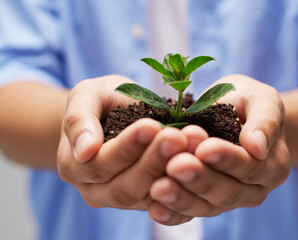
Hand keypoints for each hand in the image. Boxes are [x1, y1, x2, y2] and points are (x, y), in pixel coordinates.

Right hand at [57, 75, 187, 209]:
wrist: (118, 112)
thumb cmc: (102, 101)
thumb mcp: (87, 96)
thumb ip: (79, 120)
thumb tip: (84, 151)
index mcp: (75, 167)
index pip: (99, 165)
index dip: (126, 148)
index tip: (150, 126)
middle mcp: (96, 190)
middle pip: (124, 188)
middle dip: (153, 162)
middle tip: (178, 137)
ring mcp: (123, 198)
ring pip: (147, 196)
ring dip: (171, 172)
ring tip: (192, 145)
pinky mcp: (147, 199)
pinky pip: (166, 200)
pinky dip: (183, 182)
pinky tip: (198, 160)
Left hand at [148, 75, 289, 224]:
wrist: (231, 113)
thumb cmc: (246, 102)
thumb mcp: (261, 100)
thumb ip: (265, 120)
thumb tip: (257, 147)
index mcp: (271, 165)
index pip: (250, 166)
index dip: (227, 159)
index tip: (204, 148)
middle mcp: (252, 189)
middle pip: (227, 191)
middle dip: (200, 179)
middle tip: (176, 166)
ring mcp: (227, 199)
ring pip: (207, 206)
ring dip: (182, 198)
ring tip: (159, 188)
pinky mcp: (204, 202)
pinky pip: (189, 213)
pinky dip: (172, 213)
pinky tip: (155, 210)